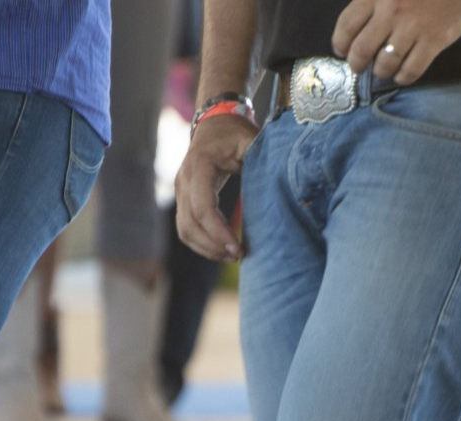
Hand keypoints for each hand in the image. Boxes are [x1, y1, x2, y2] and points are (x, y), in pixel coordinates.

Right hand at [174, 115, 255, 261]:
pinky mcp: (183, 200)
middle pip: (190, 224)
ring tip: (232, 256)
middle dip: (213, 246)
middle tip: (239, 256)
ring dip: (206, 248)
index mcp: (199, 166)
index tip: (238, 248)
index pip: (203, 207)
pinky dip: (202, 243)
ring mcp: (180, 192)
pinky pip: (186, 228)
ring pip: (185, 231)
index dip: (218, 232)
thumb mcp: (250, 139)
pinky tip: (222, 248)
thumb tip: (280, 183)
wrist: (214, 123)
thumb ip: (260, 159)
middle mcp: (183, 181)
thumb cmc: (235, 132)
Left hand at [334, 0, 460, 84]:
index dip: (340, 43)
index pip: (346, 26)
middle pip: (361, 50)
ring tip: (383, 70)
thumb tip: (358, 22)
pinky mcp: (435, 40)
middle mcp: (390, 12)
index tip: (342, 50)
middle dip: (356, 64)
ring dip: (381, 72)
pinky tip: (402, 75)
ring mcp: (412, 28)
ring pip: (384, 64)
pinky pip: (411, 70)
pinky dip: (403, 77)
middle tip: (359, 67)